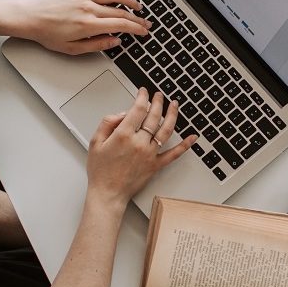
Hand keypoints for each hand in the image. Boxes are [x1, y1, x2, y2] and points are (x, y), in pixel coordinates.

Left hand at [21, 0, 150, 54]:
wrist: (30, 17)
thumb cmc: (47, 34)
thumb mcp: (72, 48)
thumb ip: (96, 45)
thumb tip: (114, 41)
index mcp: (89, 25)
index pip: (121, 25)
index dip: (136, 28)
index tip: (143, 31)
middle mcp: (89, 8)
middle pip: (121, 11)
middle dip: (136, 18)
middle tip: (145, 22)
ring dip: (129, 0)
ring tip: (137, 6)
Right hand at [85, 89, 195, 206]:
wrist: (107, 193)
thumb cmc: (100, 171)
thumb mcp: (95, 142)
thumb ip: (108, 123)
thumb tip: (123, 113)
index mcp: (123, 135)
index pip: (138, 109)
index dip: (142, 97)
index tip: (143, 92)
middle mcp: (139, 143)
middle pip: (154, 116)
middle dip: (157, 102)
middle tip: (159, 95)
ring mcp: (149, 154)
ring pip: (166, 130)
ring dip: (172, 114)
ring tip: (174, 105)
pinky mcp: (155, 165)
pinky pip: (174, 154)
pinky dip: (185, 145)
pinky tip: (192, 137)